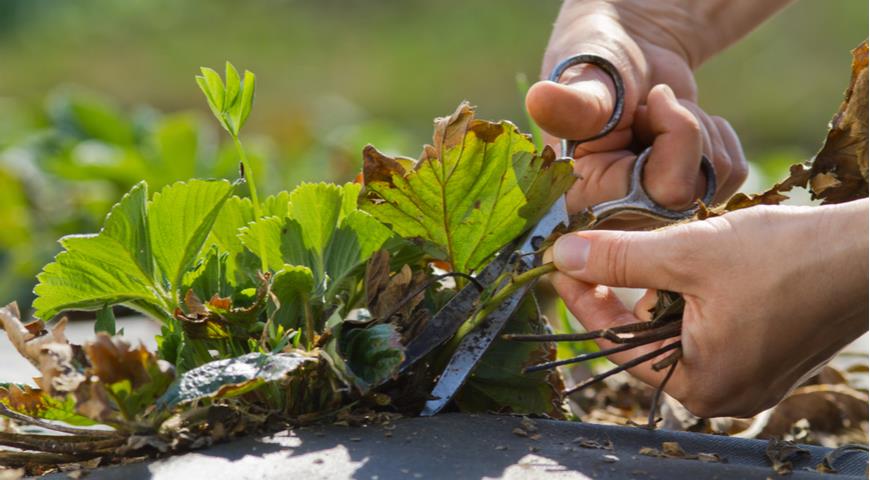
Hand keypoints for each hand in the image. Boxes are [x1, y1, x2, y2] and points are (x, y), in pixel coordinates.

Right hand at [525, 1, 792, 214]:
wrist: (624, 54)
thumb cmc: (595, 64)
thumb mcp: (585, 80)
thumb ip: (573, 103)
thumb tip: (540, 98)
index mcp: (584, 201)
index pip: (663, 192)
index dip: (673, 141)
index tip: (650, 100)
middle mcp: (618, 221)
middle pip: (693, 190)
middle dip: (683, 131)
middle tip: (648, 107)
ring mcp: (655, 214)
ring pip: (718, 178)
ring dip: (696, 131)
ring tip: (655, 118)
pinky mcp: (686, 199)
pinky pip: (733, 171)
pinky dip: (712, 137)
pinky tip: (674, 130)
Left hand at [548, 199, 868, 417]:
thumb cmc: (787, 257)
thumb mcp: (687, 253)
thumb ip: (618, 259)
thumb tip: (560, 256)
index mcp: (698, 385)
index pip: (615, 343)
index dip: (582, 299)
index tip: (562, 264)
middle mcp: (723, 394)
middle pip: (646, 338)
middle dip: (627, 292)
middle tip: (610, 250)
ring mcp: (749, 378)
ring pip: (678, 329)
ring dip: (664, 288)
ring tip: (671, 251)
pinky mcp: (769, 356)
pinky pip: (711, 327)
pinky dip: (696, 295)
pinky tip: (705, 264)